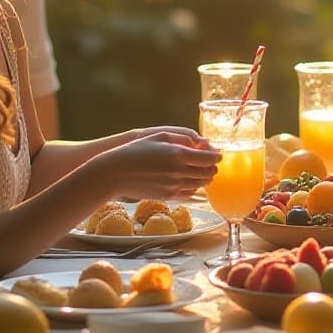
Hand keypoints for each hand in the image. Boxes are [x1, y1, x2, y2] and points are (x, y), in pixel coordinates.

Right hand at [97, 130, 219, 200]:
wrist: (115, 173)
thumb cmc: (136, 150)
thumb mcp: (160, 135)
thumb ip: (185, 138)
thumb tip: (204, 143)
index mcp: (178, 154)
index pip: (209, 158)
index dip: (217, 155)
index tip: (217, 153)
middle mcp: (179, 171)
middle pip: (209, 172)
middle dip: (213, 166)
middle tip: (210, 161)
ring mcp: (174, 186)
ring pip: (201, 184)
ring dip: (205, 176)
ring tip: (200, 169)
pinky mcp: (169, 196)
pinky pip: (190, 193)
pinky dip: (194, 186)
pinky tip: (188, 179)